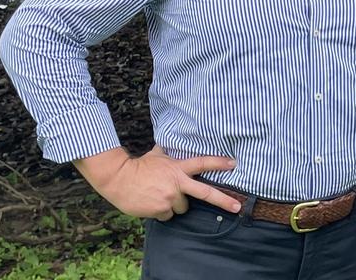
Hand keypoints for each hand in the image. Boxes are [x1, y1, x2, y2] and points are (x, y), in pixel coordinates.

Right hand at [77, 145, 240, 220]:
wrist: (118, 178)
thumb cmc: (138, 166)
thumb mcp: (157, 155)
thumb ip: (169, 153)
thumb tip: (172, 140)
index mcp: (178, 168)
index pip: (202, 163)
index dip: (218, 163)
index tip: (233, 164)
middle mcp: (177, 183)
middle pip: (205, 193)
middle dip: (224, 200)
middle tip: (238, 206)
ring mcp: (170, 197)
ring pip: (182, 208)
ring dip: (173, 205)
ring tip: (158, 195)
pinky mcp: (160, 209)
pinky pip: (167, 215)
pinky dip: (160, 212)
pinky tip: (150, 203)